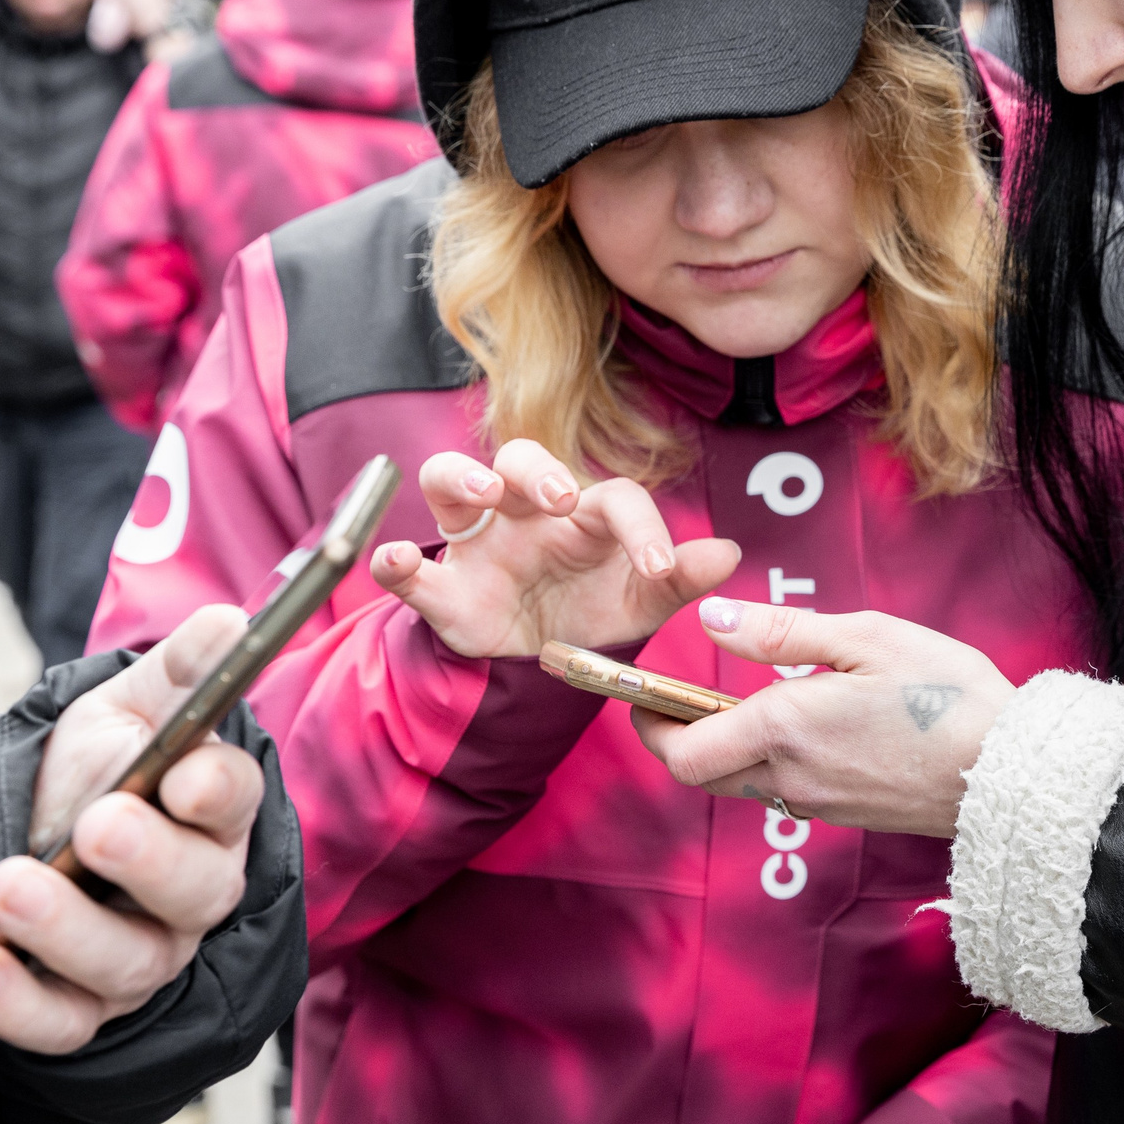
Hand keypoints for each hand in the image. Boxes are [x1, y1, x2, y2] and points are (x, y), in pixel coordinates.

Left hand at [0, 605, 264, 1053]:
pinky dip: (18, 1004)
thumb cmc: (97, 767)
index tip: (185, 776)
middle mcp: (192, 892)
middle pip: (195, 892)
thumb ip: (178, 670)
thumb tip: (228, 622)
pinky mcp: (81, 1008)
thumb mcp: (128, 706)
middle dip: (146, 860)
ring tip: (7, 883)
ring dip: (66, 928)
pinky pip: (60, 1024)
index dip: (217, 792)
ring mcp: (141, 956)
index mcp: (215, 812)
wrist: (27, 829)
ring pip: (126, 963)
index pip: (235, 802)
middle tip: (96, 825)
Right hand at [369, 443, 739, 658]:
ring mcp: (478, 543)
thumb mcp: (642, 602)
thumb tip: (731, 554)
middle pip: (520, 458)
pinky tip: (392, 560)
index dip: (642, 526)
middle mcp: (526, 514)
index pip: (613, 496)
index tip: (661, 568)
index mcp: (584, 516)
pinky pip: (408, 567)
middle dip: (536, 469)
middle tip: (559, 500)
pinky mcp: (442, 587)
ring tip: (482, 496)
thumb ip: (680, 578)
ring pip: (449, 480)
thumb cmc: (594, 612)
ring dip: (460, 478)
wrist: (540, 665)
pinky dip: (392, 560)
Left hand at [634, 599, 1012, 837]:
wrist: (1011, 774)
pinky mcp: (847, 815)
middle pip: (702, 775)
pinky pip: (784, 793)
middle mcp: (790, 778)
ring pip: (742, 784)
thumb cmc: (945, 695)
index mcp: (784, 729)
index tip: (643, 695)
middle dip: (678, 739)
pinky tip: (802, 729)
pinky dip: (770, 763)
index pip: (683, 750)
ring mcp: (818, 805)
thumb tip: (712, 619)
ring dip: (726, 751)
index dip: (651, 724)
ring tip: (740, 704)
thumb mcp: (867, 638)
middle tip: (677, 698)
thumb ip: (782, 631)